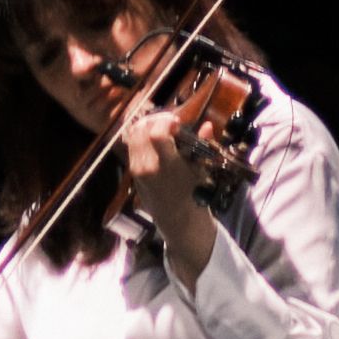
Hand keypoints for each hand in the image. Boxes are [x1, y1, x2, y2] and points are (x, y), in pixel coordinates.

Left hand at [122, 110, 218, 284]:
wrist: (178, 219)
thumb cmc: (193, 194)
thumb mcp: (201, 170)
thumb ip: (202, 145)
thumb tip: (207, 125)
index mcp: (167, 165)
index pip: (155, 134)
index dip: (164, 121)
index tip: (176, 122)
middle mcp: (148, 166)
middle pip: (140, 130)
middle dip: (154, 120)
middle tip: (167, 121)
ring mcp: (137, 170)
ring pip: (133, 137)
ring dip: (145, 127)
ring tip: (160, 127)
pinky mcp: (132, 172)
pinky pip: (132, 147)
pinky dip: (141, 138)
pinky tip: (154, 139)